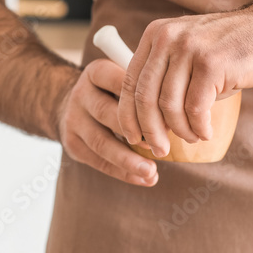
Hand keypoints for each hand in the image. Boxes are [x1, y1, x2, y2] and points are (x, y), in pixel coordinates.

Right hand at [57, 59, 159, 185]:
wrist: (70, 103)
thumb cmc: (113, 92)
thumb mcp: (125, 79)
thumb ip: (147, 88)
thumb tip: (182, 113)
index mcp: (97, 73)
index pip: (120, 82)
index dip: (145, 101)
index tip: (169, 118)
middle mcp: (81, 94)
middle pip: (108, 113)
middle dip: (137, 133)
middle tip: (162, 148)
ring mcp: (73, 119)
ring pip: (101, 142)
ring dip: (128, 160)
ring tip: (151, 172)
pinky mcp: (71, 143)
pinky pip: (98, 161)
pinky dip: (122, 172)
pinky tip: (143, 179)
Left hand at [117, 7, 252, 157]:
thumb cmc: (228, 50)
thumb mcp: (187, 51)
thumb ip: (164, 74)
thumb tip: (145, 121)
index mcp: (155, 35)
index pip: (128, 81)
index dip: (127, 115)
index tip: (133, 137)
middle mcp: (167, 38)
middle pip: (145, 97)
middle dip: (150, 131)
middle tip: (159, 150)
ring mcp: (189, 49)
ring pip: (170, 106)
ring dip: (180, 131)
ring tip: (192, 137)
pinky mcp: (211, 64)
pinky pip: (195, 109)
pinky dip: (198, 127)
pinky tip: (205, 132)